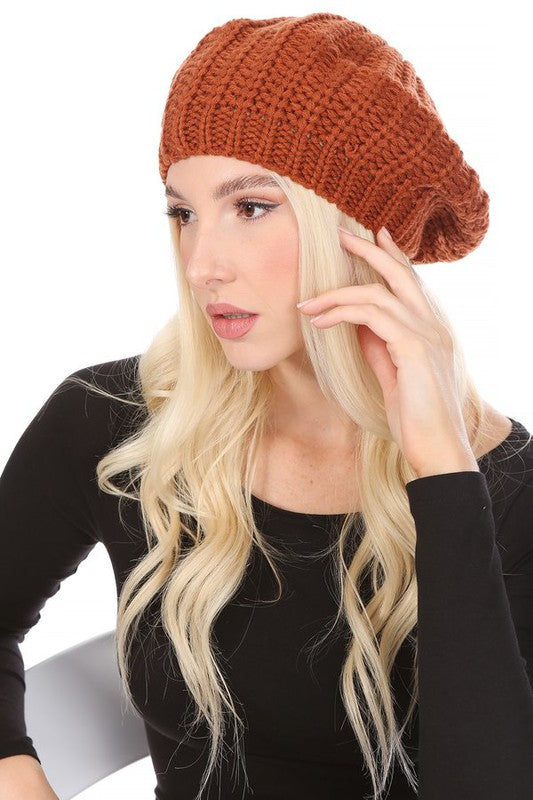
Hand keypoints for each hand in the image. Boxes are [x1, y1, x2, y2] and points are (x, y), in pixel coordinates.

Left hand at [297, 225, 478, 477]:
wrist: (436, 447)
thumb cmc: (414, 416)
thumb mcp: (392, 373)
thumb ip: (378, 345)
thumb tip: (355, 324)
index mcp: (431, 330)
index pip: (410, 283)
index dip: (391, 256)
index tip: (371, 236)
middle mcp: (433, 325)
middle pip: (400, 274)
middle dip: (369, 250)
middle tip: (341, 235)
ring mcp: (426, 334)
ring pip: (377, 294)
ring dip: (335, 295)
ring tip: (306, 304)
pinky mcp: (413, 348)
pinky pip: (370, 316)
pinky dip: (340, 314)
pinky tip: (319, 322)